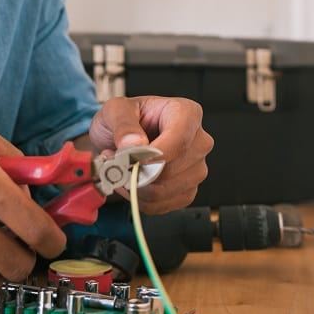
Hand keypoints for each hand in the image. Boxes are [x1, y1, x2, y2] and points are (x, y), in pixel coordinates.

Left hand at [88, 96, 212, 213]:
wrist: (119, 139)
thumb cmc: (123, 119)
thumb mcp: (115, 110)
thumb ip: (122, 124)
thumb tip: (133, 144)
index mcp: (186, 113)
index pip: (180, 140)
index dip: (156, 155)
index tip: (133, 160)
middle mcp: (198, 141)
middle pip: (173, 169)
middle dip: (139, 172)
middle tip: (116, 162)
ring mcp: (196, 167)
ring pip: (166, 190)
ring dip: (137, 186)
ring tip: (122, 169)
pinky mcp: (188, 189)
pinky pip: (164, 204)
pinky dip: (141, 199)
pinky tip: (132, 182)